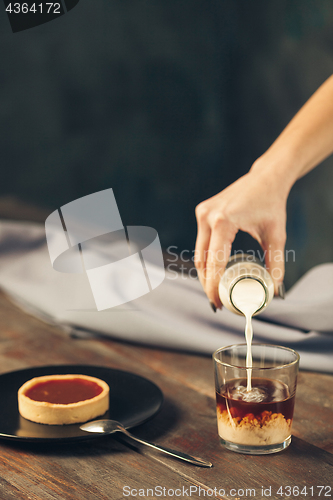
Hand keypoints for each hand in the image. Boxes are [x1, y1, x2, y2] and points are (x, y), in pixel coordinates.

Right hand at [194, 161, 288, 308]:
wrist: (265, 178)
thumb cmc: (271, 204)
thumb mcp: (276, 235)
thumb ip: (275, 263)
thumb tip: (274, 289)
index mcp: (224, 221)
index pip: (215, 262)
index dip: (215, 286)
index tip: (219, 302)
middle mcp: (208, 216)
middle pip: (202, 260)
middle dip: (207, 284)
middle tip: (216, 302)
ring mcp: (203, 213)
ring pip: (199, 252)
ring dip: (205, 273)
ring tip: (214, 290)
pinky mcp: (202, 211)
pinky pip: (202, 241)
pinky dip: (206, 258)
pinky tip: (213, 271)